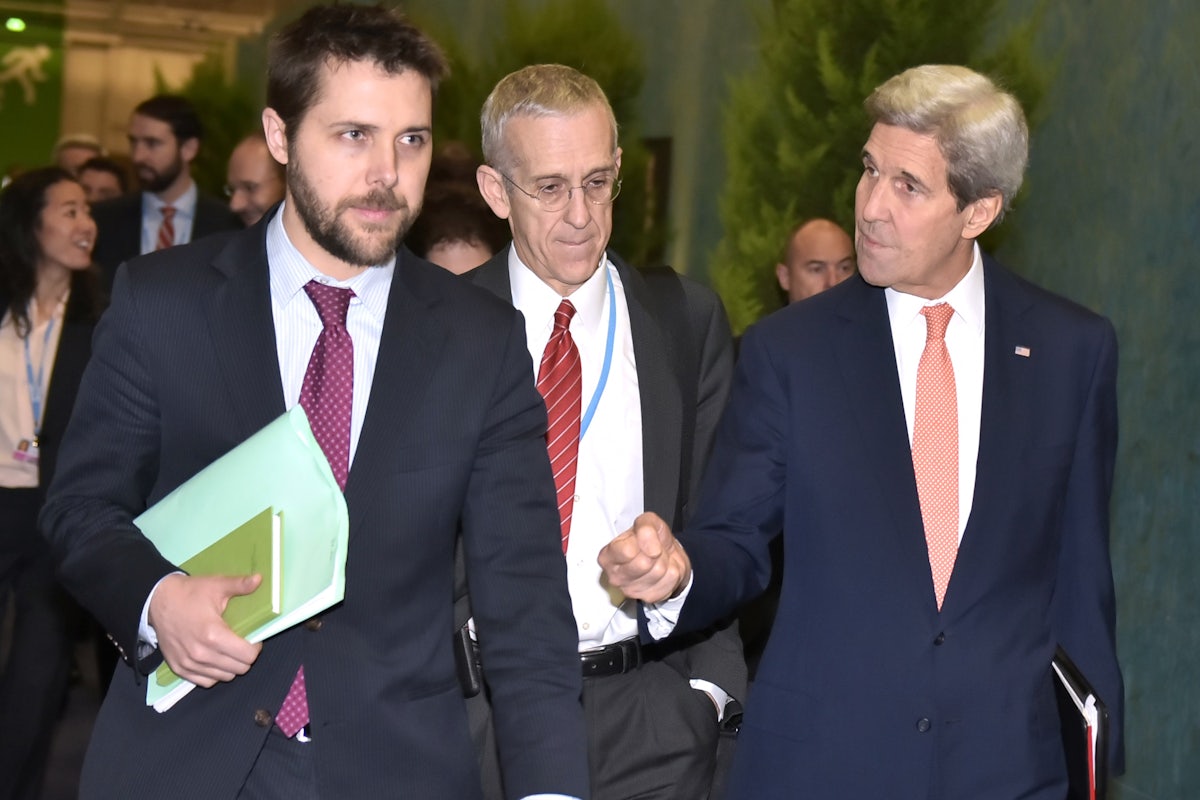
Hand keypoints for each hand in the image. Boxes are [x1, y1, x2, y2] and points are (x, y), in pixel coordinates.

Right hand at [148, 573, 263, 686]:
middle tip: (242, 644)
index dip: (255, 647)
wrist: (157, 601)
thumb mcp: (216, 585)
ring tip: (229, 651)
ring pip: (224, 677)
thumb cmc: (189, 593)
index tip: (253, 638)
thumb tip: (260, 579)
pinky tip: (215, 660)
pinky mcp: (179, 669)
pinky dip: (214, 674)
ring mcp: (189, 664)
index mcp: (213, 634)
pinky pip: (206, 682)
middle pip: (239, 669)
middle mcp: (201, 654)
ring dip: (231, 666)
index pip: (247, 656)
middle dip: (245, 657)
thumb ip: (240, 585)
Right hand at [598, 512, 690, 603]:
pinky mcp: (649, 597)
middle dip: (655, 551)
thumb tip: (649, 543)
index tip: (646, 537)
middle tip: (653, 549)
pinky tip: (664, 569)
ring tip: (658, 558)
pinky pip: (670, 580)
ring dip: (664, 560)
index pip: (626, 551)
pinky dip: (672, 570)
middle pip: (643, 563)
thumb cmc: (650, 540)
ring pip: (659, 571)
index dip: (644, 541)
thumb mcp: (647, 522)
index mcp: (608, 556)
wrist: (666, 556)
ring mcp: (632, 590)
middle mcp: (615, 576)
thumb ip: (645, 526)